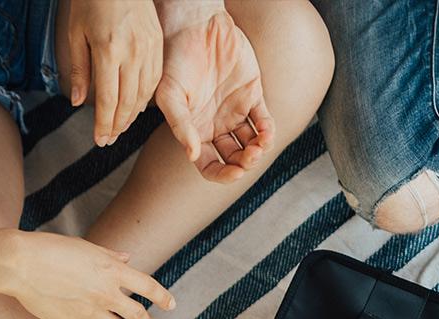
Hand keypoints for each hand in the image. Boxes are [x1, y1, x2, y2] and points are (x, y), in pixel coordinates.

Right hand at [0, 231, 174, 318]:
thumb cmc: (49, 249)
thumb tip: (127, 259)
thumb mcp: (84, 246)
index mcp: (113, 271)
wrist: (19, 264)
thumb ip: (109, 256)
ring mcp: (92, 311)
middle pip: (139, 315)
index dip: (163, 298)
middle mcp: (107, 293)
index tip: (170, 305)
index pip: (150, 288)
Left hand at [68, 0, 162, 145]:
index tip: (99, 139)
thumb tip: (78, 102)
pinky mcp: (159, 48)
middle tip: (108, 139)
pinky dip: (144, 100)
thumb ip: (80, 69)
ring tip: (119, 126)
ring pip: (144, 96)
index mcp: (109, 50)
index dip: (104, 124)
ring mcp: (149, 52)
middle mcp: (133, 54)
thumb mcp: (75, 32)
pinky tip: (135, 107)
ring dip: (131, 116)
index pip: (109, 100)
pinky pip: (154, 83)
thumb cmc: (92, 0)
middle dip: (117, 126)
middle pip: (128, 103)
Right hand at [155, 1, 274, 182]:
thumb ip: (180, 125)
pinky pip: (265, 122)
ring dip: (258, 151)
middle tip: (249, 157)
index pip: (210, 165)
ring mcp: (235, 112)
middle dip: (244, 164)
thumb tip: (193, 155)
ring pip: (251, 144)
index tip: (234, 173)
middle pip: (234, 159)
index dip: (223, 175)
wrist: (196, 24)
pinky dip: (269, 133)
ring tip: (259, 147)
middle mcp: (216, 125)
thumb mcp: (170, 93)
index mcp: (196, 130)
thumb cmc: (175, 58)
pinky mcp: (252, 97)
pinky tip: (266, 133)